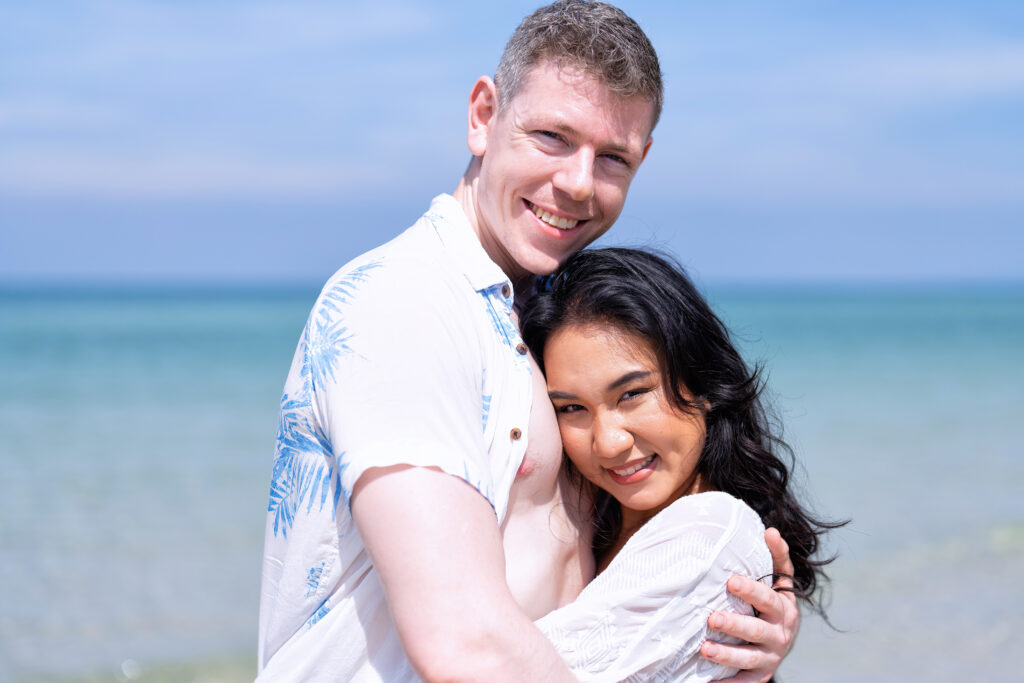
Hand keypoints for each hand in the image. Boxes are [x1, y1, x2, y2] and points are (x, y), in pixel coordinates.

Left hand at [700, 527, 800, 682]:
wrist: (781, 642)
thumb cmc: (772, 604)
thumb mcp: (779, 582)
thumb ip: (776, 557)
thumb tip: (770, 530)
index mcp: (783, 608)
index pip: (768, 598)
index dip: (751, 590)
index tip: (730, 581)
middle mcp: (780, 634)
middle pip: (757, 630)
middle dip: (735, 624)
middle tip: (713, 618)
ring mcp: (770, 657)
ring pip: (749, 657)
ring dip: (727, 654)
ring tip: (705, 648)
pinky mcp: (760, 676)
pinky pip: (745, 682)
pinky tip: (710, 681)